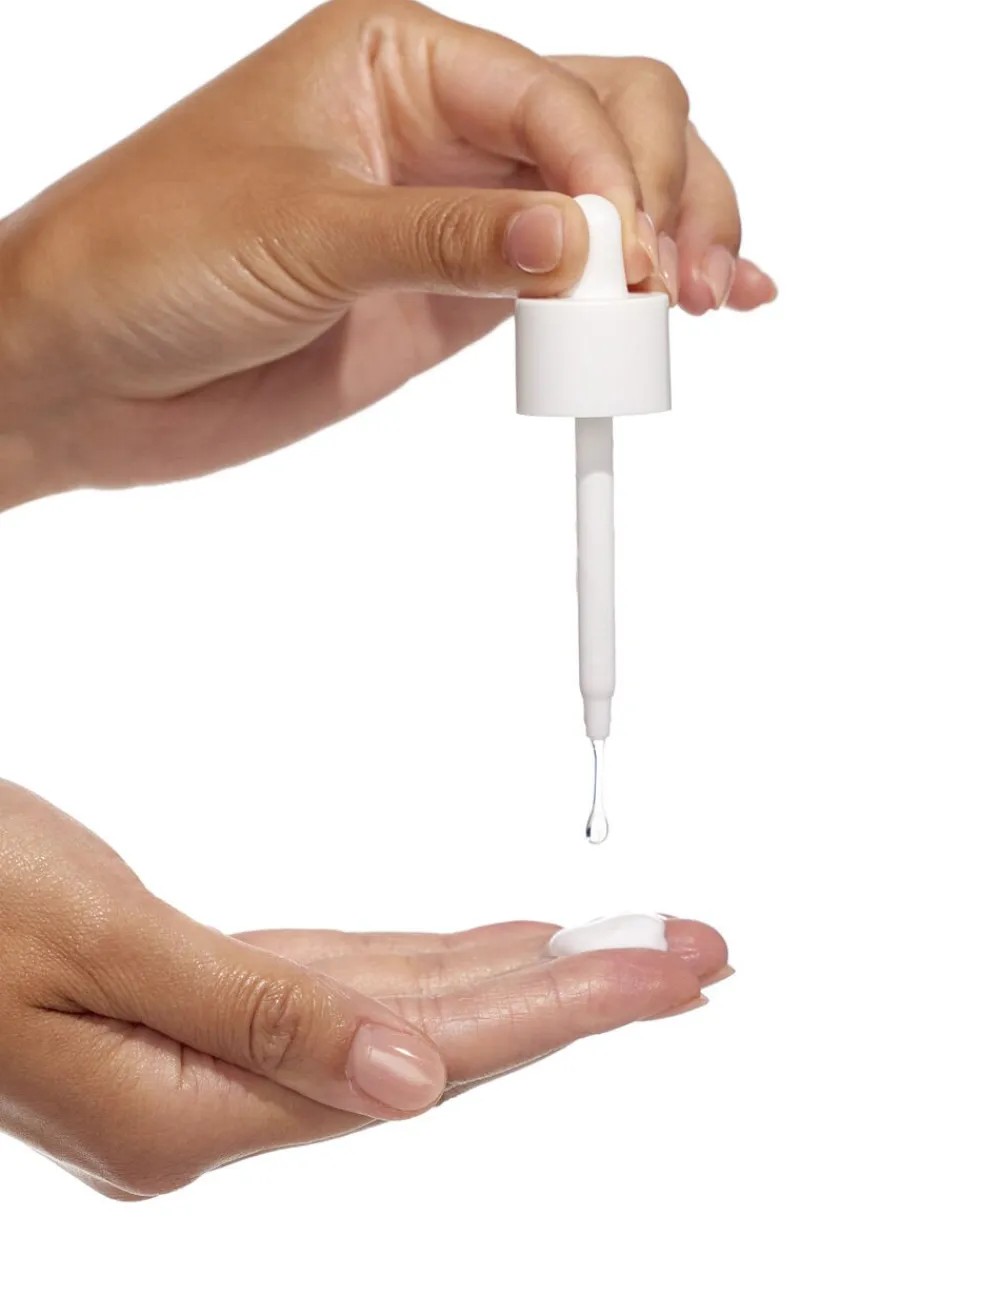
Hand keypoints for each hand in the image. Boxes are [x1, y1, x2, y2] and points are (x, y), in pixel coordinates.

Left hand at [0, 0, 775, 507]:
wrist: (84, 369)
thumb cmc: (144, 257)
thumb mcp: (301, 232)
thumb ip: (447, 238)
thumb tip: (579, 242)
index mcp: (397, 57)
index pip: (556, 94)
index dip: (614, 176)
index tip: (629, 261)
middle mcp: (439, 127)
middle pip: (610, 124)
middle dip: (666, 194)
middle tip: (678, 285)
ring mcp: (454, 217)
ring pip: (605, 204)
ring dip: (673, 243)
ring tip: (713, 302)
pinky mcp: (452, 301)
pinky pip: (562, 288)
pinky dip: (622, 305)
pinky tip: (678, 317)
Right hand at [0, 779, 727, 1198]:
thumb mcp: (92, 941)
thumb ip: (257, 1017)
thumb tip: (415, 1081)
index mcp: (192, 1109)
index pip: (431, 1054)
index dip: (566, 1007)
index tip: (674, 969)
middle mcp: (211, 1104)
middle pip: (438, 1043)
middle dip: (573, 991)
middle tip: (691, 951)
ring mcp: (200, 1066)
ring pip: (397, 1016)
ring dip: (513, 979)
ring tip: (618, 949)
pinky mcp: (190, 1014)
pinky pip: (341, 992)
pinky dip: (422, 967)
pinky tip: (479, 956)